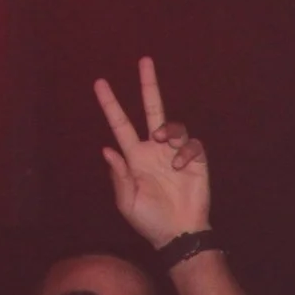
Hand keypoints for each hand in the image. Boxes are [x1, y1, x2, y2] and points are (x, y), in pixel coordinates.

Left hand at [95, 58, 209, 247]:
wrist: (179, 234)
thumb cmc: (150, 221)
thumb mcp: (127, 203)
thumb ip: (119, 177)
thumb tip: (107, 149)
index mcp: (135, 157)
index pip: (120, 124)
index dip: (109, 104)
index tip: (99, 83)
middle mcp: (155, 150)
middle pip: (151, 109)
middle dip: (148, 84)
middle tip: (144, 60)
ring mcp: (175, 154)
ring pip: (172, 124)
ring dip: (168, 128)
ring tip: (163, 141)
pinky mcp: (196, 161)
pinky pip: (192, 143)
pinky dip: (186, 150)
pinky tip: (181, 166)